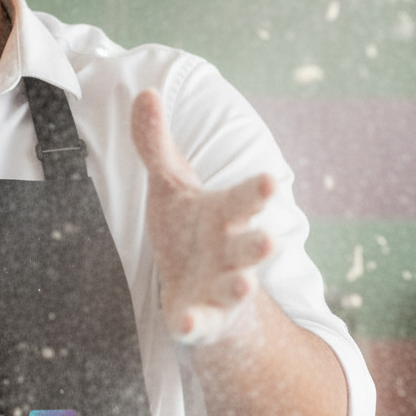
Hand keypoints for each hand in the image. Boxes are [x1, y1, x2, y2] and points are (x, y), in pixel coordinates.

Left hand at [130, 89, 273, 344]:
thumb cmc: (189, 229)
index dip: (256, 192)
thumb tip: (146, 91)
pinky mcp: (204, 318)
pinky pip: (200, 323)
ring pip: (235, 287)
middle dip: (258, 244)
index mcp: (226, 214)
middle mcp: (231, 251)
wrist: (199, 289)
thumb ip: (157, 144)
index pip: (245, 199)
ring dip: (239, 286)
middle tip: (269, 239)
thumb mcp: (170, 185)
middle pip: (249, 246)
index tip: (267, 179)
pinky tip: (186, 324)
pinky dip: (194, 323)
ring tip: (244, 284)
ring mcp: (221, 287)